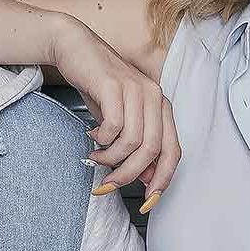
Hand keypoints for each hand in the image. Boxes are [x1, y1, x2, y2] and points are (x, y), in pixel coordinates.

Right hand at [52, 25, 180, 206]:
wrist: (75, 48)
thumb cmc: (98, 85)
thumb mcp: (120, 120)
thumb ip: (136, 146)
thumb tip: (146, 178)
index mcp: (161, 107)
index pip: (173, 152)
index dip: (162, 180)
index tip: (148, 201)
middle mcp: (154, 97)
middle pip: (152, 151)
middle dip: (129, 174)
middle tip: (108, 183)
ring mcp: (136, 89)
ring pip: (133, 142)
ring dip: (111, 158)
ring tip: (96, 155)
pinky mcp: (115, 85)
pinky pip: (113, 126)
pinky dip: (101, 139)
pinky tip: (92, 135)